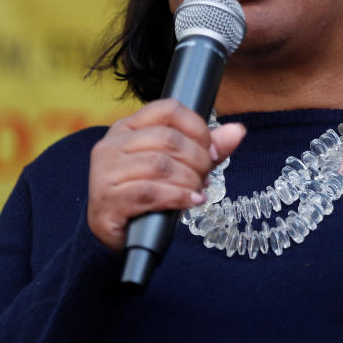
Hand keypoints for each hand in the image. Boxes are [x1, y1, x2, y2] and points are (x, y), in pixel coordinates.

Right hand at [87, 99, 244, 251]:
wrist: (116, 233)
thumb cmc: (146, 194)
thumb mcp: (179, 166)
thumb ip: (207, 149)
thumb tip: (238, 131)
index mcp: (128, 127)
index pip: (169, 109)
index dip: (198, 128)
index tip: (211, 151)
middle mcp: (112, 144)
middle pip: (168, 139)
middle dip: (197, 160)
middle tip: (205, 178)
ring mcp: (105, 171)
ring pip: (160, 165)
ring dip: (189, 180)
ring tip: (196, 192)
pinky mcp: (107, 200)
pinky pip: (150, 192)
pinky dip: (178, 197)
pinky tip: (190, 202)